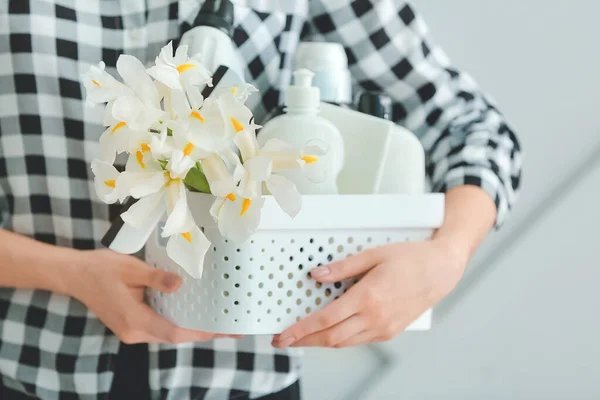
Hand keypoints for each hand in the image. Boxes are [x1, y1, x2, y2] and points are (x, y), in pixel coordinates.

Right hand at [70, 249, 240, 343]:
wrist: (75, 274)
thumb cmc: (101, 269)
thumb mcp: (132, 268)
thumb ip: (157, 278)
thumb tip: (180, 284)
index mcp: (134, 320)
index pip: (173, 332)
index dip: (199, 332)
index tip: (220, 329)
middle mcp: (134, 331)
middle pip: (174, 336)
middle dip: (201, 332)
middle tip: (229, 326)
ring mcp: (131, 330)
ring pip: (167, 333)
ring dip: (191, 328)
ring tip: (217, 320)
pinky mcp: (131, 324)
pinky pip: (159, 326)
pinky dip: (177, 321)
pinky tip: (193, 312)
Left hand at [272, 237, 467, 347]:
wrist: (441, 271)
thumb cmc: (410, 259)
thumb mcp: (373, 255)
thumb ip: (342, 267)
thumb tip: (316, 275)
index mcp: (368, 297)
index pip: (325, 320)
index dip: (300, 330)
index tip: (282, 336)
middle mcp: (375, 318)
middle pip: (330, 338)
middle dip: (303, 341)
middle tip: (282, 340)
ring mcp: (384, 328)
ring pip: (343, 343)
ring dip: (319, 342)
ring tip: (301, 337)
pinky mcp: (390, 332)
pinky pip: (357, 341)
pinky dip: (339, 339)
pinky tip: (329, 332)